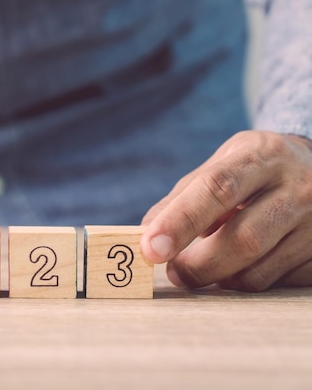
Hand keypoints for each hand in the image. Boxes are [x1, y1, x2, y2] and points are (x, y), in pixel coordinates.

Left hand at [141, 130, 311, 290]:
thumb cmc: (255, 170)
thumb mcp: (221, 165)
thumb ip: (182, 197)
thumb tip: (144, 234)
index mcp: (262, 156)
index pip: (217, 189)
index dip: (180, 222)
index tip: (150, 249)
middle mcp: (299, 187)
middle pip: (243, 239)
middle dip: (198, 265)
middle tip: (174, 273)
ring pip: (258, 272)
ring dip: (220, 278)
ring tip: (207, 266)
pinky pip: (275, 283)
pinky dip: (246, 281)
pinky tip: (243, 263)